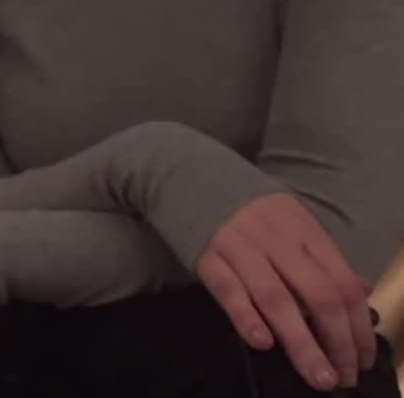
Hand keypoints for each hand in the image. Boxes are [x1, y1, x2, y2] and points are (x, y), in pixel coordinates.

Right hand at [196, 193, 374, 390]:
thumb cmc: (249, 208)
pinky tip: (262, 343)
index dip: (357, 325)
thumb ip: (324, 257)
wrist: (190, 176)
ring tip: (316, 375)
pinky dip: (246, 317)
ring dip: (300, 342)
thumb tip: (360, 292)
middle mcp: (277, 239)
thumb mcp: (294, 222)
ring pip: (276, 299)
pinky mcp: (207, 257)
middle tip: (342, 376)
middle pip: (317, 294)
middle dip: (337, 341)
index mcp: (304, 230)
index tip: (362, 358)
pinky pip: (229, 290)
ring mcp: (240, 247)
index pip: (342, 282)